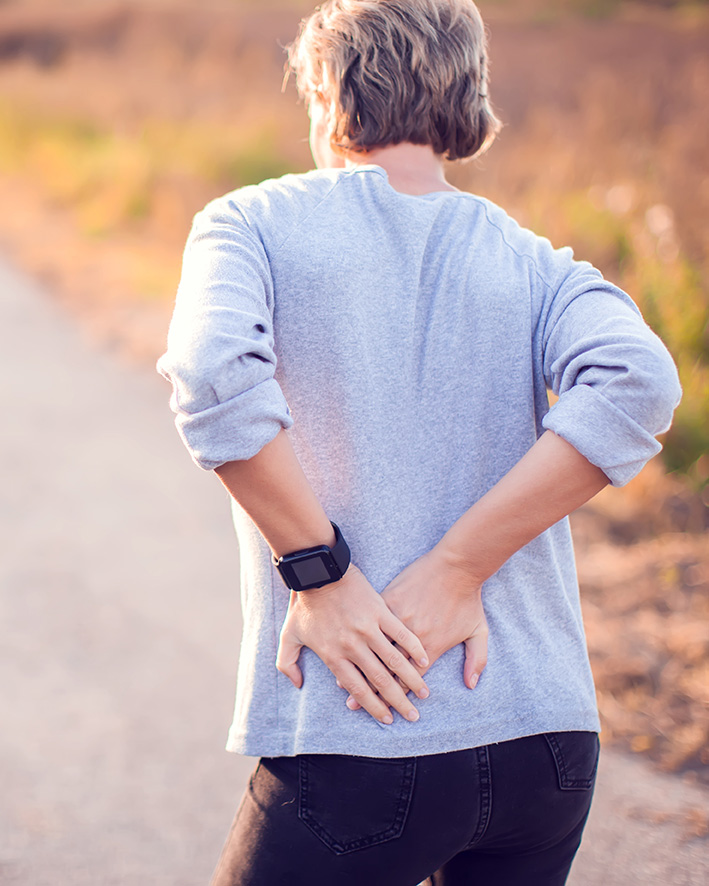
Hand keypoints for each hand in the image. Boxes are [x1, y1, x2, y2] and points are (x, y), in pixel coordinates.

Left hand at [276, 564, 430, 724]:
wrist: (317, 571)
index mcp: (333, 655)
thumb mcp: (287, 635)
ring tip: (423, 693)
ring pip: (394, 660)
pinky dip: (413, 648)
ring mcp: (368, 628)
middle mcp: (352, 646)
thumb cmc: (303, 604)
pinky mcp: (380, 610)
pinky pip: (401, 633)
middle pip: (379, 681)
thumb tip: (297, 684)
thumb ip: (287, 663)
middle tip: (412, 715)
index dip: (373, 707)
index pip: (357, 689)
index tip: (387, 718)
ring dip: (411, 679)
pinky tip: (424, 660)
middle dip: (398, 701)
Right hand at [345, 547, 487, 708]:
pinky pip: (370, 625)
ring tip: (343, 689)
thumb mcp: (479, 631)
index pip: (410, 678)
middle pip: (388, 670)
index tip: (383, 711)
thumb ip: (477, 660)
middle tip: (353, 707)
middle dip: (371, 692)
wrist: (455, 565)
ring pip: (375, 650)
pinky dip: (357, 641)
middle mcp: (413, 637)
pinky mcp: (388, 601)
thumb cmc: (468, 598)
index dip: (395, 696)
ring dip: (359, 670)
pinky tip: (345, 653)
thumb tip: (471, 685)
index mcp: (431, 646)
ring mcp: (397, 618)